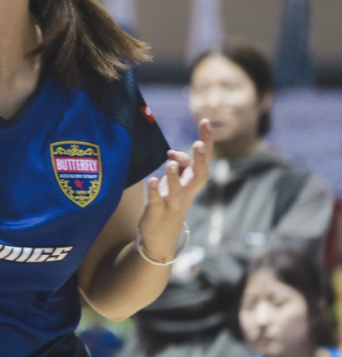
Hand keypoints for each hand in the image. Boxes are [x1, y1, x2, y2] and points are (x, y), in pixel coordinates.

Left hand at [138, 119, 212, 259]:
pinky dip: (154, 191)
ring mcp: (173, 204)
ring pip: (177, 191)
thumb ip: (179, 165)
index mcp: (192, 183)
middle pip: (199, 176)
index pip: (204, 160)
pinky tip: (150, 181)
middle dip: (199, 160)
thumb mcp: (175, 181)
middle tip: (199, 144)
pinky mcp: (157, 213)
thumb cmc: (168, 200)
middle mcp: (187, 193)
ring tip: (170, 161)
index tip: (206, 122)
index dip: (206, 142)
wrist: (160, 234)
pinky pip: (156, 202)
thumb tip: (174, 153)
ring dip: (174, 176)